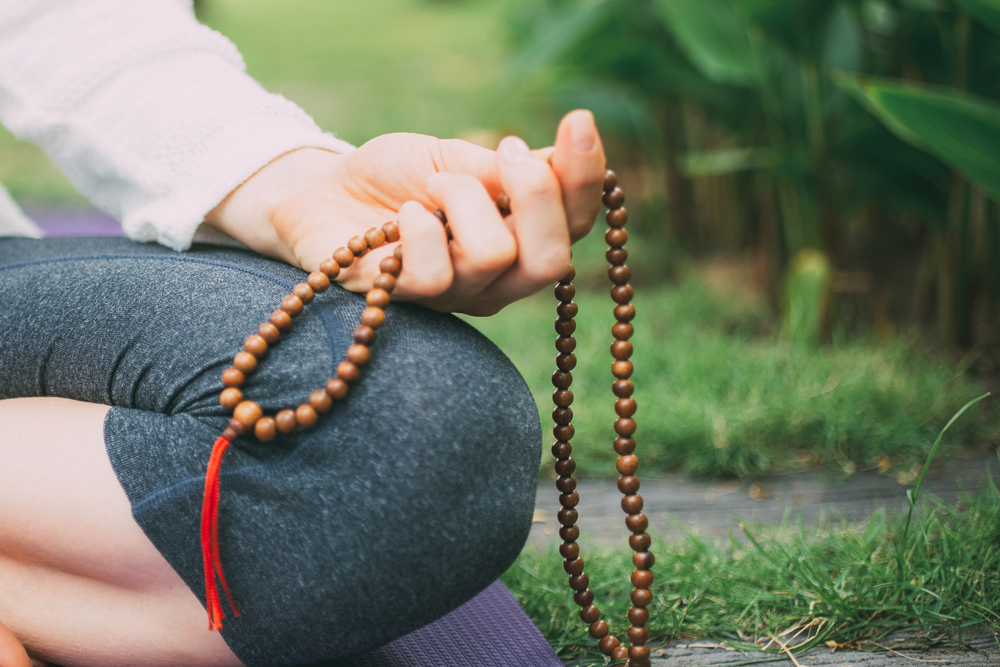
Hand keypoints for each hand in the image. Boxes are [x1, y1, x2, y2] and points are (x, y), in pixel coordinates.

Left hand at [205, 110, 605, 314]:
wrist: (324, 191)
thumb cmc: (395, 177)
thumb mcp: (455, 157)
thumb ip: (503, 170)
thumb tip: (558, 160)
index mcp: (522, 235)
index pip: (579, 222)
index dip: (587, 175)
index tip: (578, 119)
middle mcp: (499, 277)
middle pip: (553, 259)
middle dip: (537, 195)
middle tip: (503, 154)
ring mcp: (455, 295)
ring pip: (494, 254)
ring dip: (462, 197)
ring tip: (431, 185)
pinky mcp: (407, 300)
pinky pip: (435, 272)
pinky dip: (420, 226)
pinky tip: (402, 214)